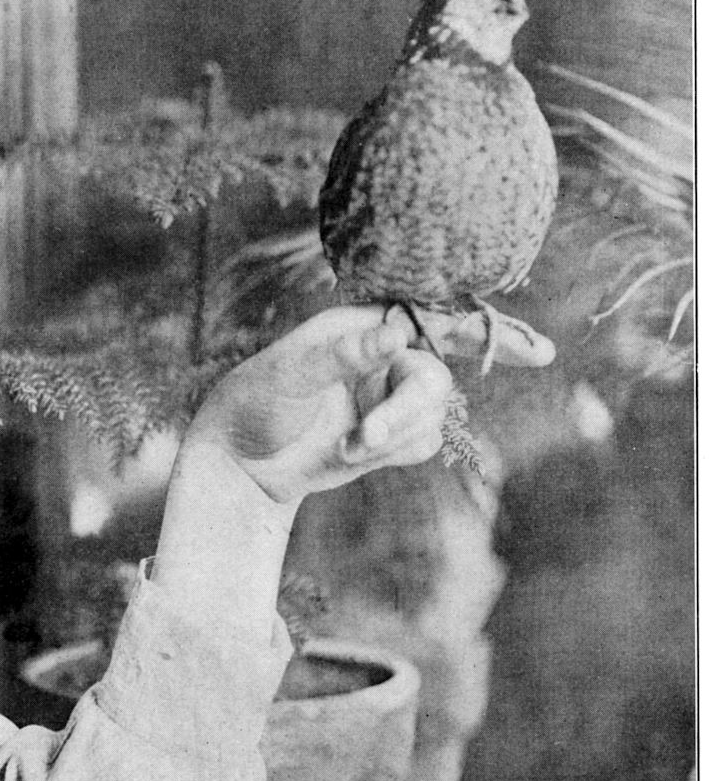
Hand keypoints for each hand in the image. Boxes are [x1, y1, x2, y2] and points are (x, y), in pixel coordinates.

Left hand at [183, 305, 552, 504]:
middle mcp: (384, 354)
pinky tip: (350, 452)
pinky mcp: (391, 433)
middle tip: (365, 439)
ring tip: (344, 446)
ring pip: (430, 416)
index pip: (435, 318)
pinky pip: (421, 442)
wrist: (241, 461)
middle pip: (433, 377)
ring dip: (390, 438)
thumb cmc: (256, 401)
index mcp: (364, 324)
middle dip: (404, 413)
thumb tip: (395, 334)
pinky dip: (390, 453)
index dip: (489, 332)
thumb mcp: (290, 374)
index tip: (538, 353)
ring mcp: (390, 395)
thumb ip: (343, 354)